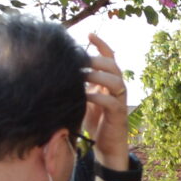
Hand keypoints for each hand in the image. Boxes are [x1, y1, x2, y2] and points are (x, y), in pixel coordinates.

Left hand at [81, 33, 131, 164]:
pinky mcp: (118, 116)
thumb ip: (79, 84)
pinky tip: (85, 96)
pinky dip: (98, 97)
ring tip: (82, 76)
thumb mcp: (83, 98)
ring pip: (116, 82)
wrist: (105, 147)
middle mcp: (117, 89)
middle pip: (114, 66)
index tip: (89, 34)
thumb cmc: (93, 121)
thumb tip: (60, 70)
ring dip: (99, 76)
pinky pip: (111, 102)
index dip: (101, 45)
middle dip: (98, 60)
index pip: (110, 58)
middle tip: (81, 60)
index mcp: (109, 82)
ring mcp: (119, 102)